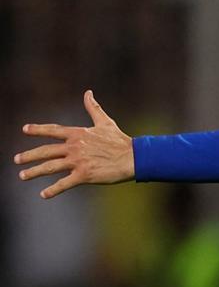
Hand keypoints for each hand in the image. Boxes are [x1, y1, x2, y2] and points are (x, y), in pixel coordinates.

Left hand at [13, 90, 133, 198]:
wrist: (133, 157)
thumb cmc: (120, 140)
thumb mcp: (105, 122)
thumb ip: (93, 108)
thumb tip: (88, 92)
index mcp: (78, 134)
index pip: (53, 130)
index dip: (38, 129)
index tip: (25, 129)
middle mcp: (74, 147)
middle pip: (46, 151)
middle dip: (29, 155)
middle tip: (17, 159)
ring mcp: (78, 162)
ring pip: (50, 167)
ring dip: (34, 172)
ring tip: (22, 175)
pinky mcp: (84, 175)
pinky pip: (64, 183)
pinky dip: (53, 190)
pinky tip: (43, 194)